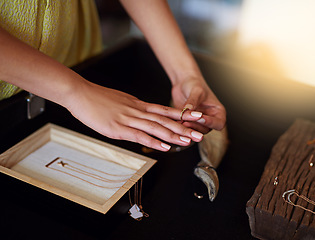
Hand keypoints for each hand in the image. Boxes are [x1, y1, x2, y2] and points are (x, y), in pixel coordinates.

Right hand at [65, 81, 203, 151]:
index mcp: (138, 105)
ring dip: (174, 135)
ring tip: (188, 141)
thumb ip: (133, 110)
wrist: (79, 93)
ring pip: (156, 128)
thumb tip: (141, 117)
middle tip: (200, 133)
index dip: (182, 115)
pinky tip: (165, 147)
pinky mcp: (118, 128)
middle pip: (165, 120)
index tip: (196, 118)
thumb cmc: (97, 98)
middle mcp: (137, 111)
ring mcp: (128, 119)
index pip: (165, 110)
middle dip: (184, 127)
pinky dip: (154, 141)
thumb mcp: (120, 102)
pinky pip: (140, 135)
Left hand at [171, 76, 225, 133]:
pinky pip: (186, 129)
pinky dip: (181, 127)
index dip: (211, 122)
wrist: (184, 83)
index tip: (200, 117)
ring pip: (196, 132)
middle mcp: (210, 119)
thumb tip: (189, 110)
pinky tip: (175, 122)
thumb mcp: (196, 91)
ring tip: (180, 122)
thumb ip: (193, 101)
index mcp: (218, 112)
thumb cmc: (194, 84)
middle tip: (186, 121)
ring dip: (188, 128)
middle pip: (206, 129)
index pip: (219, 123)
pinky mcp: (189, 123)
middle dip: (196, 126)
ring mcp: (199, 122)